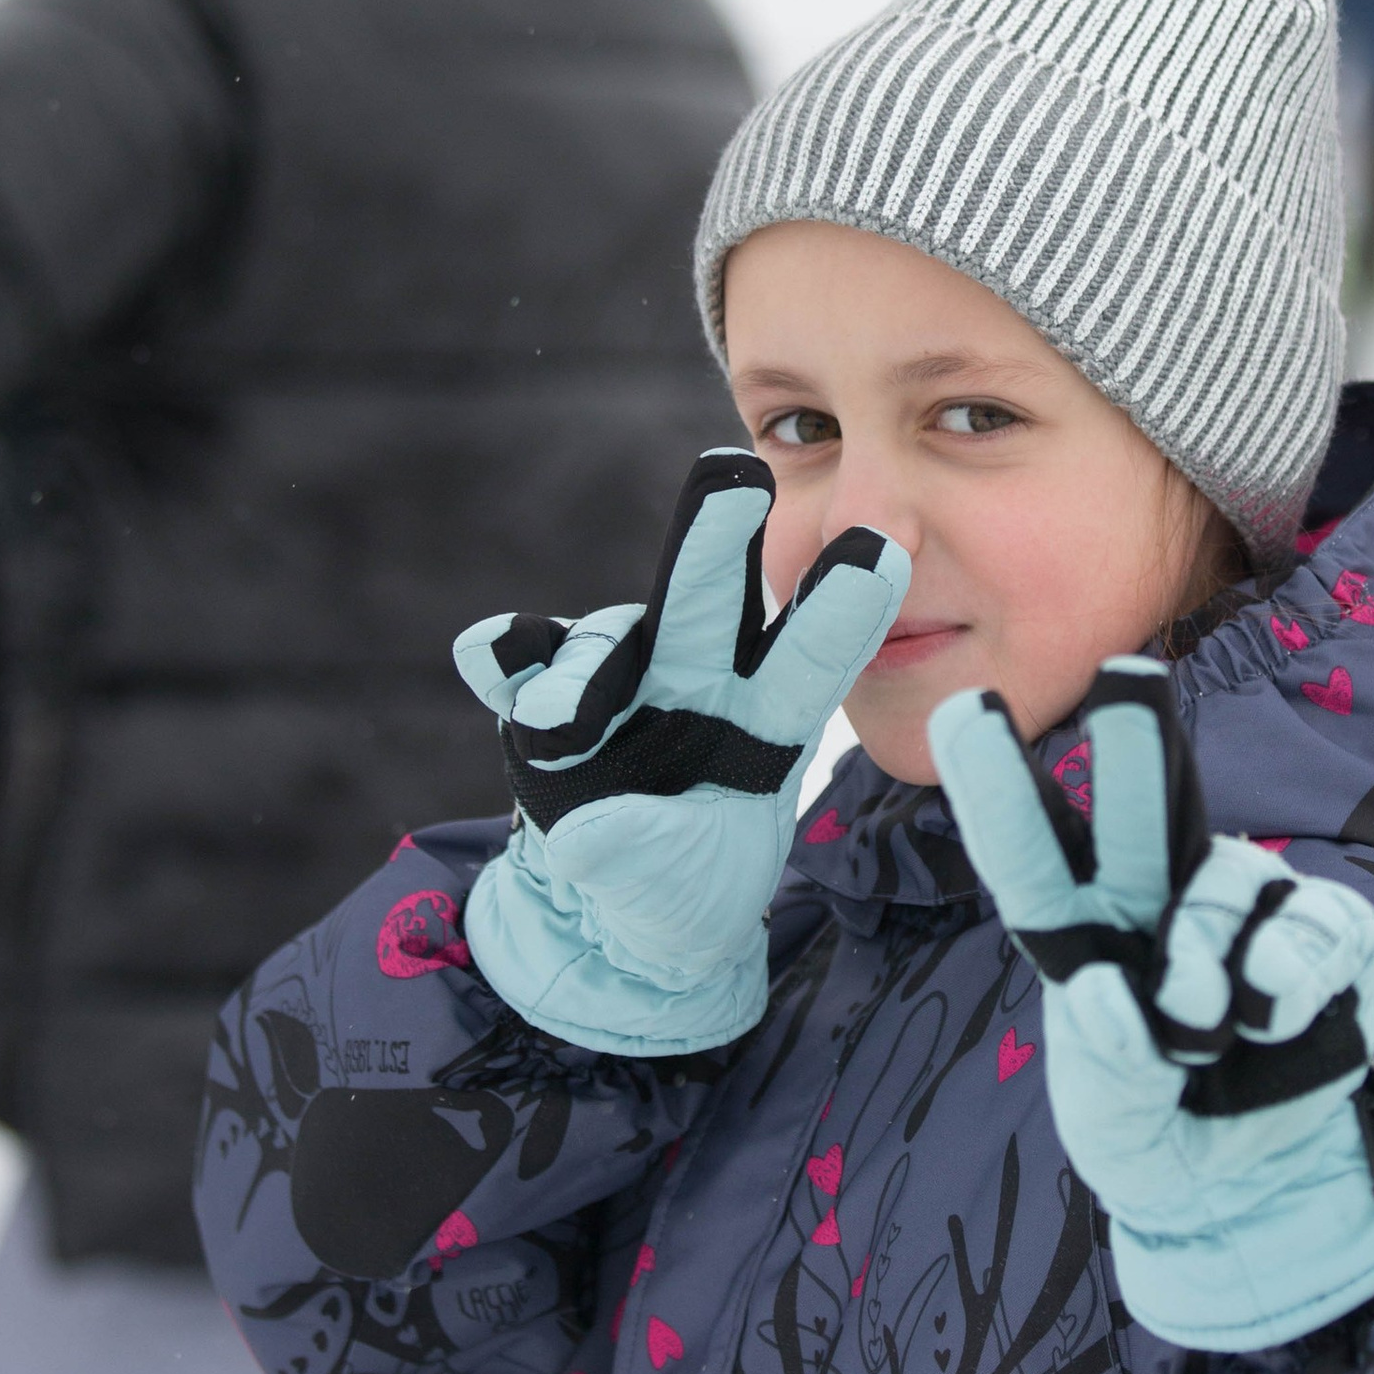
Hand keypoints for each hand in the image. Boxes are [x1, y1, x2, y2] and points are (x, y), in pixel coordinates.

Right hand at [454, 450, 906, 1053]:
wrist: (603, 900)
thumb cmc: (680, 884)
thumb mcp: (685, 888)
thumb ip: (643, 851)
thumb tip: (586, 828)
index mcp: (764, 720)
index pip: (807, 659)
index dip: (839, 612)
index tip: (880, 552)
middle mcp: (694, 679)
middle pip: (706, 603)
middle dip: (716, 540)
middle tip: (735, 473)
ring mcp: (616, 680)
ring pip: (604, 642)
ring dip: (585, 675)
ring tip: (561, 729)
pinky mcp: (541, 696)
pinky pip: (520, 661)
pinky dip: (507, 657)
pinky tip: (492, 657)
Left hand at [929, 658, 1373, 1351]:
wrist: (1256, 1188)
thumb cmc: (1155, 1131)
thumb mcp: (1112, 1123)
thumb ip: (1107, 1066)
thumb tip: (1116, 994)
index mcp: (1083, 931)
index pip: (1034, 855)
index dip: (1000, 790)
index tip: (961, 714)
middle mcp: (1160, 897)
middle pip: (1142, 812)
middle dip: (1134, 747)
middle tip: (1125, 681)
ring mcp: (1247, 907)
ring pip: (1227, 883)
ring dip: (1210, 965)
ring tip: (1206, 1039)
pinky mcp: (1327, 934)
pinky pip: (1312, 928)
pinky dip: (1289, 980)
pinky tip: (1276, 1021)